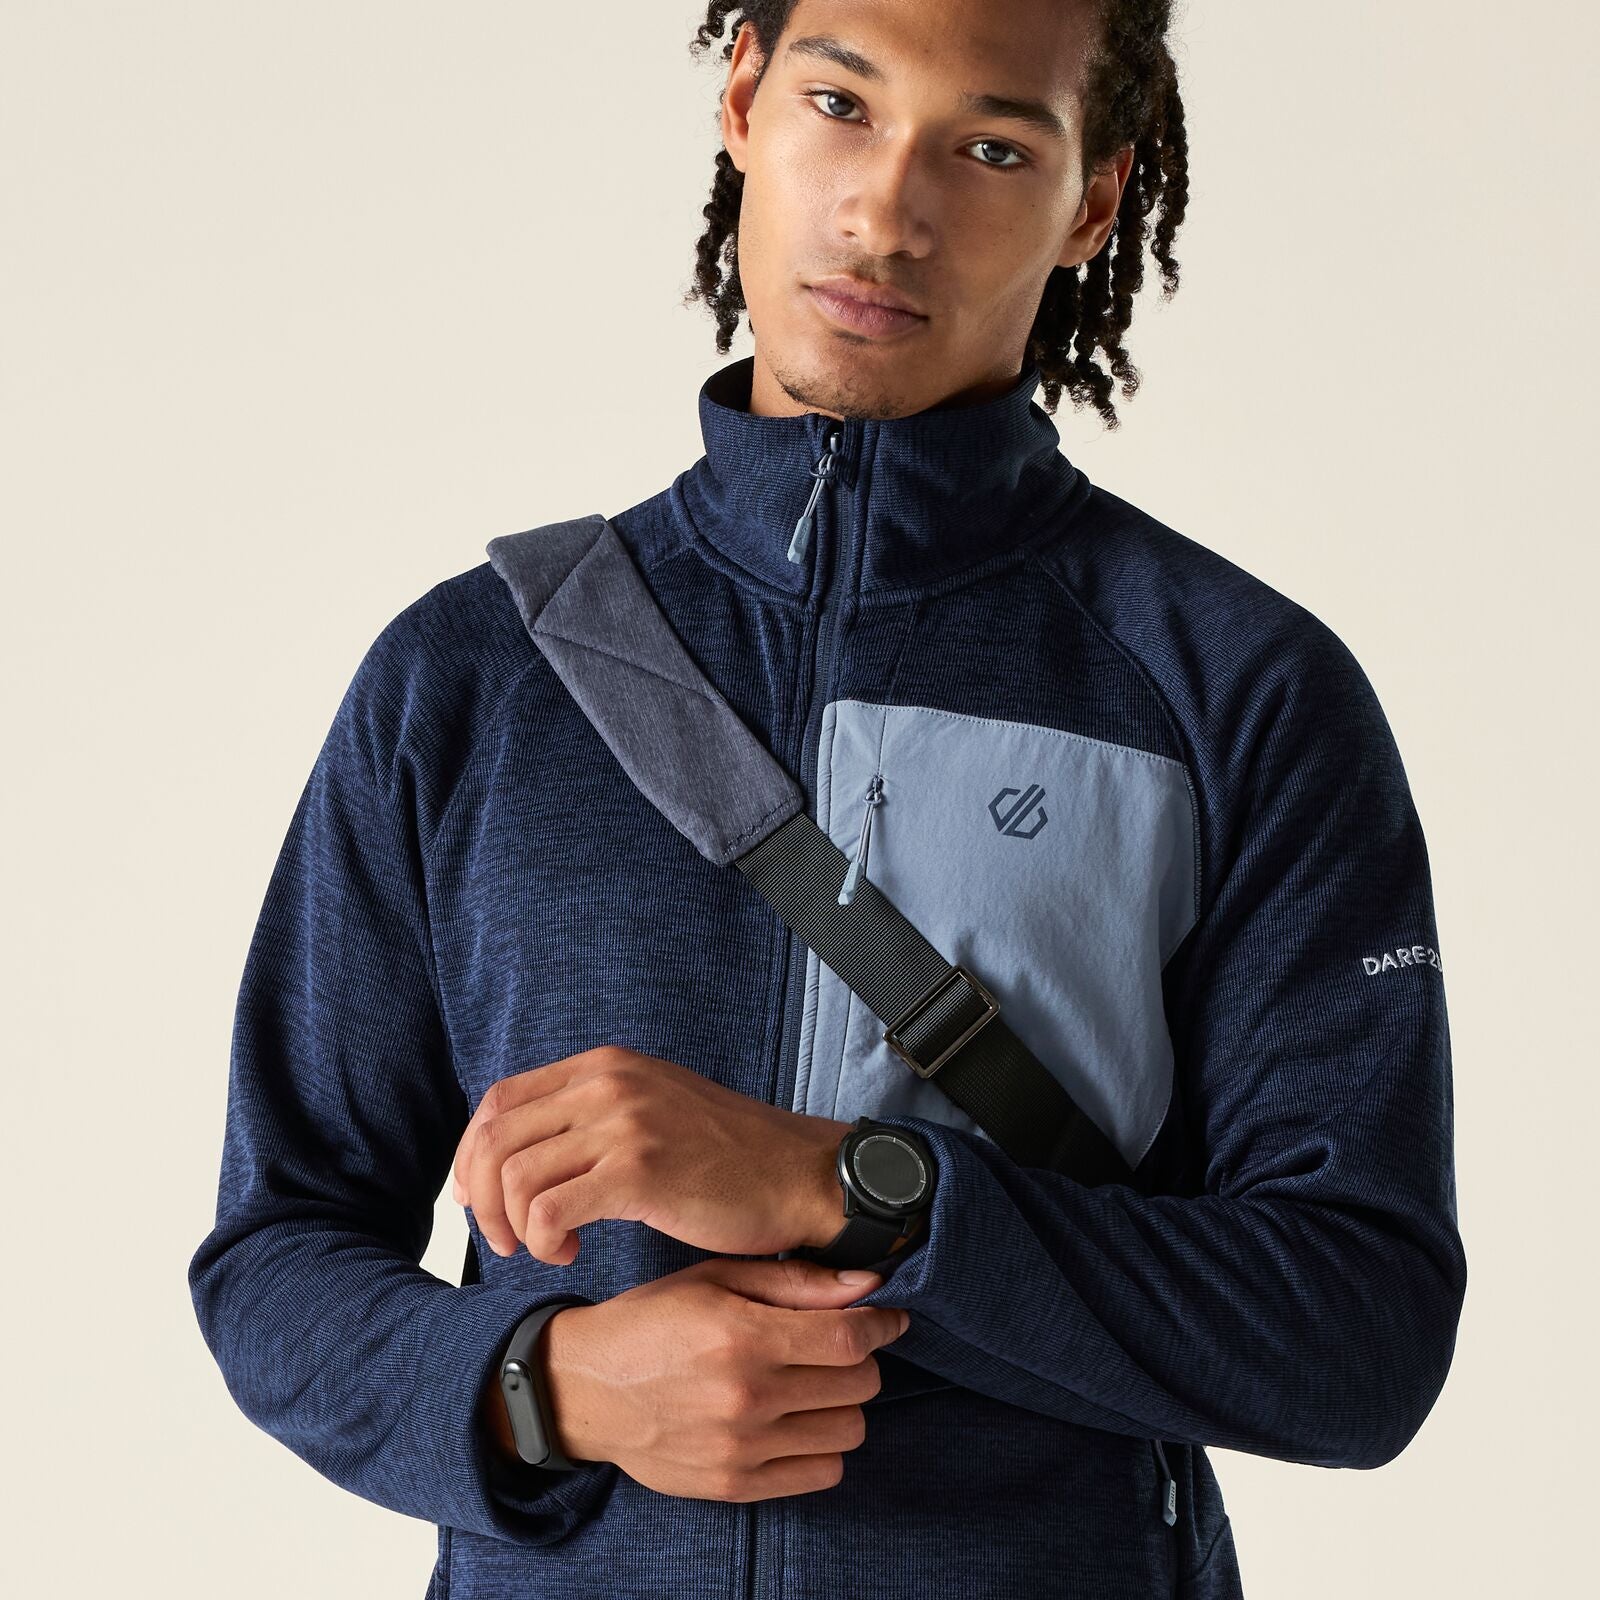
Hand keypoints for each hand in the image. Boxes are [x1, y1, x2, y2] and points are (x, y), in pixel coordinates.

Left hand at [452, 1044, 853, 1262]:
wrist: (798, 1175)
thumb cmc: (728, 1157)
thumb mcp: (652, 1107)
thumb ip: (593, 1113)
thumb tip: (525, 1149)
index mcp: (605, 1065)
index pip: (500, 1100)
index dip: (473, 1154)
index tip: (477, 1196)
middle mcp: (608, 1083)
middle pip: (496, 1138)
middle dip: (483, 1198)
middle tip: (503, 1238)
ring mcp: (625, 1124)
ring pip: (516, 1177)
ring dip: (513, 1226)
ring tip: (542, 1248)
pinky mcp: (640, 1172)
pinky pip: (550, 1210)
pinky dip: (543, 1240)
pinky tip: (569, 1253)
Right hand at [525, 1255, 911, 1500]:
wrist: (587, 1389)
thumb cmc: (653, 1320)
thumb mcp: (716, 1279)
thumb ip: (795, 1282)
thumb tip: (867, 1285)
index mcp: (741, 1335)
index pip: (848, 1338)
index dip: (882, 1323)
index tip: (889, 1317)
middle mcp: (746, 1396)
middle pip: (857, 1383)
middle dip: (859, 1358)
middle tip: (836, 1344)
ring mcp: (741, 1448)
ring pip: (848, 1430)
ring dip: (843, 1403)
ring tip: (813, 1383)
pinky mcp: (734, 1485)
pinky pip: (821, 1473)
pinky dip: (823, 1445)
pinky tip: (796, 1420)